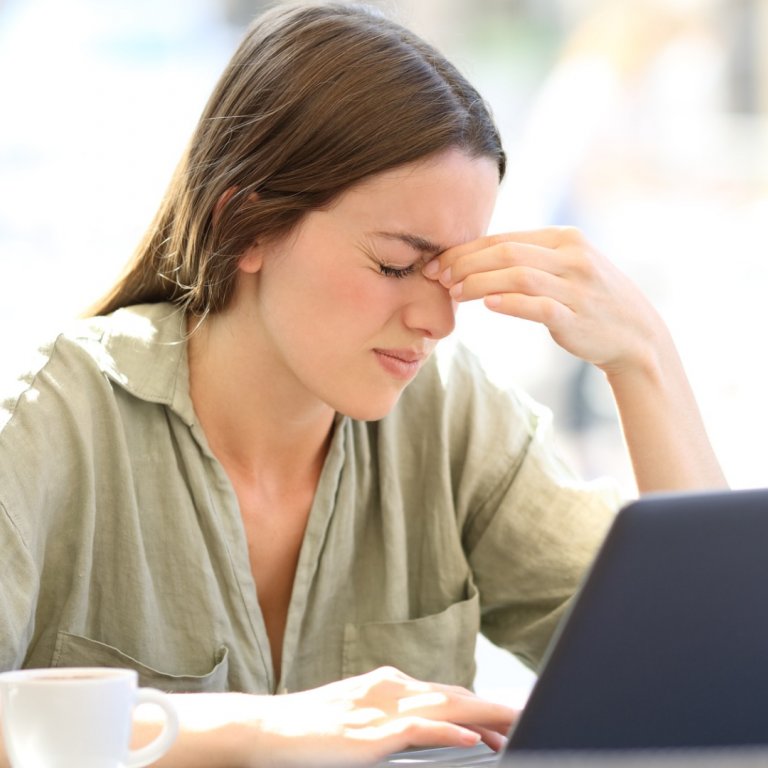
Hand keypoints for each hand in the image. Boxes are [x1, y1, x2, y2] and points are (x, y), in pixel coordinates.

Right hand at [252, 666, 517, 766]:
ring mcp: (381, 709)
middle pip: (454, 695)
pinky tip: (470, 737)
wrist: (270, 728)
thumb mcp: (360, 715)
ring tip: (515, 722)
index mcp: (390, 685)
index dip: (481, 704)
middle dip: (493, 707)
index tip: (509, 715)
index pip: (446, 693)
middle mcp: (391, 689)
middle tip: (527, 715)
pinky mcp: (370, 733)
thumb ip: (394, 718)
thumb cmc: (312, 726)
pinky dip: (446, 731)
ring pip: (444, 707)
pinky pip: (416, 730)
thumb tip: (426, 728)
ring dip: (484, 715)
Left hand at [423, 226, 665, 375]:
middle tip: (437, 277)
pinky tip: (486, 305)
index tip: (437, 262)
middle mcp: (572, 257)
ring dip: (479, 283)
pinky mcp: (576, 317)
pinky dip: (510, 303)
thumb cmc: (589, 300)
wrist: (636, 334)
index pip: (503, 238)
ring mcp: (576, 287)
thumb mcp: (566, 266)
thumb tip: (476, 257)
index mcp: (564, 238)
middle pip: (506, 253)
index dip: (465, 250)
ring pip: (518, 277)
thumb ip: (529, 258)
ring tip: (453, 292)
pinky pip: (538, 307)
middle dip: (464, 264)